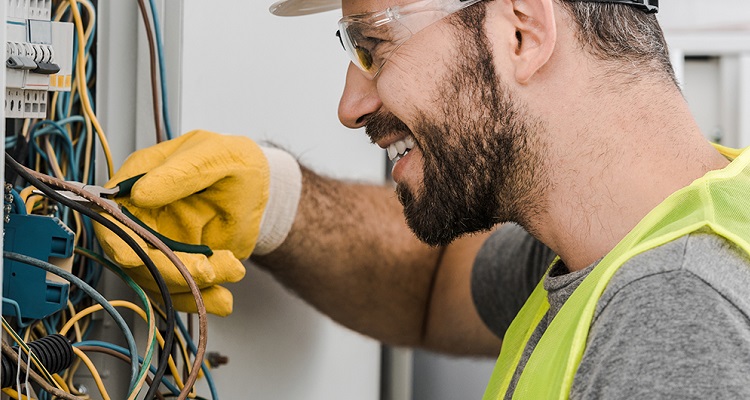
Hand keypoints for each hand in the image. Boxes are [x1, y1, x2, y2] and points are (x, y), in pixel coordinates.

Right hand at [93, 130, 299, 315]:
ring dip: (193, 284)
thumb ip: (182, 172)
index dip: (121, 240)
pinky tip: (223, 299)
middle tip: (209, 270)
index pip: (112, 215)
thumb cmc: (237, 162)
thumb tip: (140, 193)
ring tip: (233, 269)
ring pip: (157, 278)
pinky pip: (177, 290)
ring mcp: (157, 241)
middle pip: (134, 254)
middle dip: (171, 269)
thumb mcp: (216, 157)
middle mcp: (141, 213)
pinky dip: (200, 299)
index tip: (138, 258)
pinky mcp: (177, 262)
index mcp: (141, 178)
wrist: (262, 189)